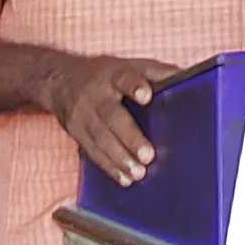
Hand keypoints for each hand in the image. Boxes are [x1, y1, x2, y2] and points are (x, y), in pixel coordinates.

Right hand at [46, 53, 181, 185]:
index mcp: (113, 75)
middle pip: (111, 116)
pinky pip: (92, 151)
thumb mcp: (128, 66)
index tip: (146, 95)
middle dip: (129, 137)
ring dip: (119, 158)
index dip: (134, 85)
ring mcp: (83, 114)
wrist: (60, 80)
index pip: (124, 77)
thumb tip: (185, 77)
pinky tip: (124, 178)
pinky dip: (108, 167)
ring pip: (100, 138)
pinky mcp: (76, 132)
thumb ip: (156, 72)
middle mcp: (96, 94)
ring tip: (138, 173)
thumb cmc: (105, 75)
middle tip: (148, 155)